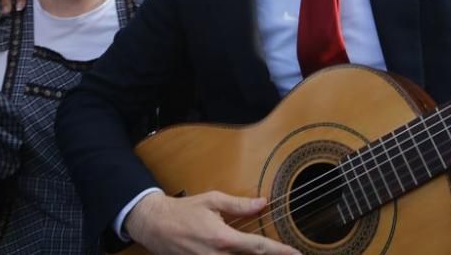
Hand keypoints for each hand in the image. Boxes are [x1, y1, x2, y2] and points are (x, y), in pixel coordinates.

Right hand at [125, 191, 299, 254]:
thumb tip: (262, 203)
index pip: (258, 247)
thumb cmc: (184, 211)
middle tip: (288, 254)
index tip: (295, 252)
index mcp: (223, 239)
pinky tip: (245, 254)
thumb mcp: (212, 200)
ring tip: (271, 253)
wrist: (155, 225)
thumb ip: (239, 205)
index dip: (279, 251)